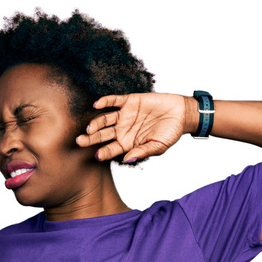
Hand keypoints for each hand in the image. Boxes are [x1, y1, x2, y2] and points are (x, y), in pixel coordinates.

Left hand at [76, 93, 191, 162]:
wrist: (180, 114)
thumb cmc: (170, 133)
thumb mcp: (158, 146)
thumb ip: (143, 151)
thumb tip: (127, 159)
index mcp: (127, 143)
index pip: (111, 149)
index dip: (103, 152)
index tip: (96, 156)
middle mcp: (122, 130)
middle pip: (102, 135)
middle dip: (90, 139)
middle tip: (80, 142)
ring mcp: (124, 115)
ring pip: (105, 119)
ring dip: (96, 123)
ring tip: (89, 128)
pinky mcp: (128, 101)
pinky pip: (113, 101)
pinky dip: (105, 101)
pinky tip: (97, 104)